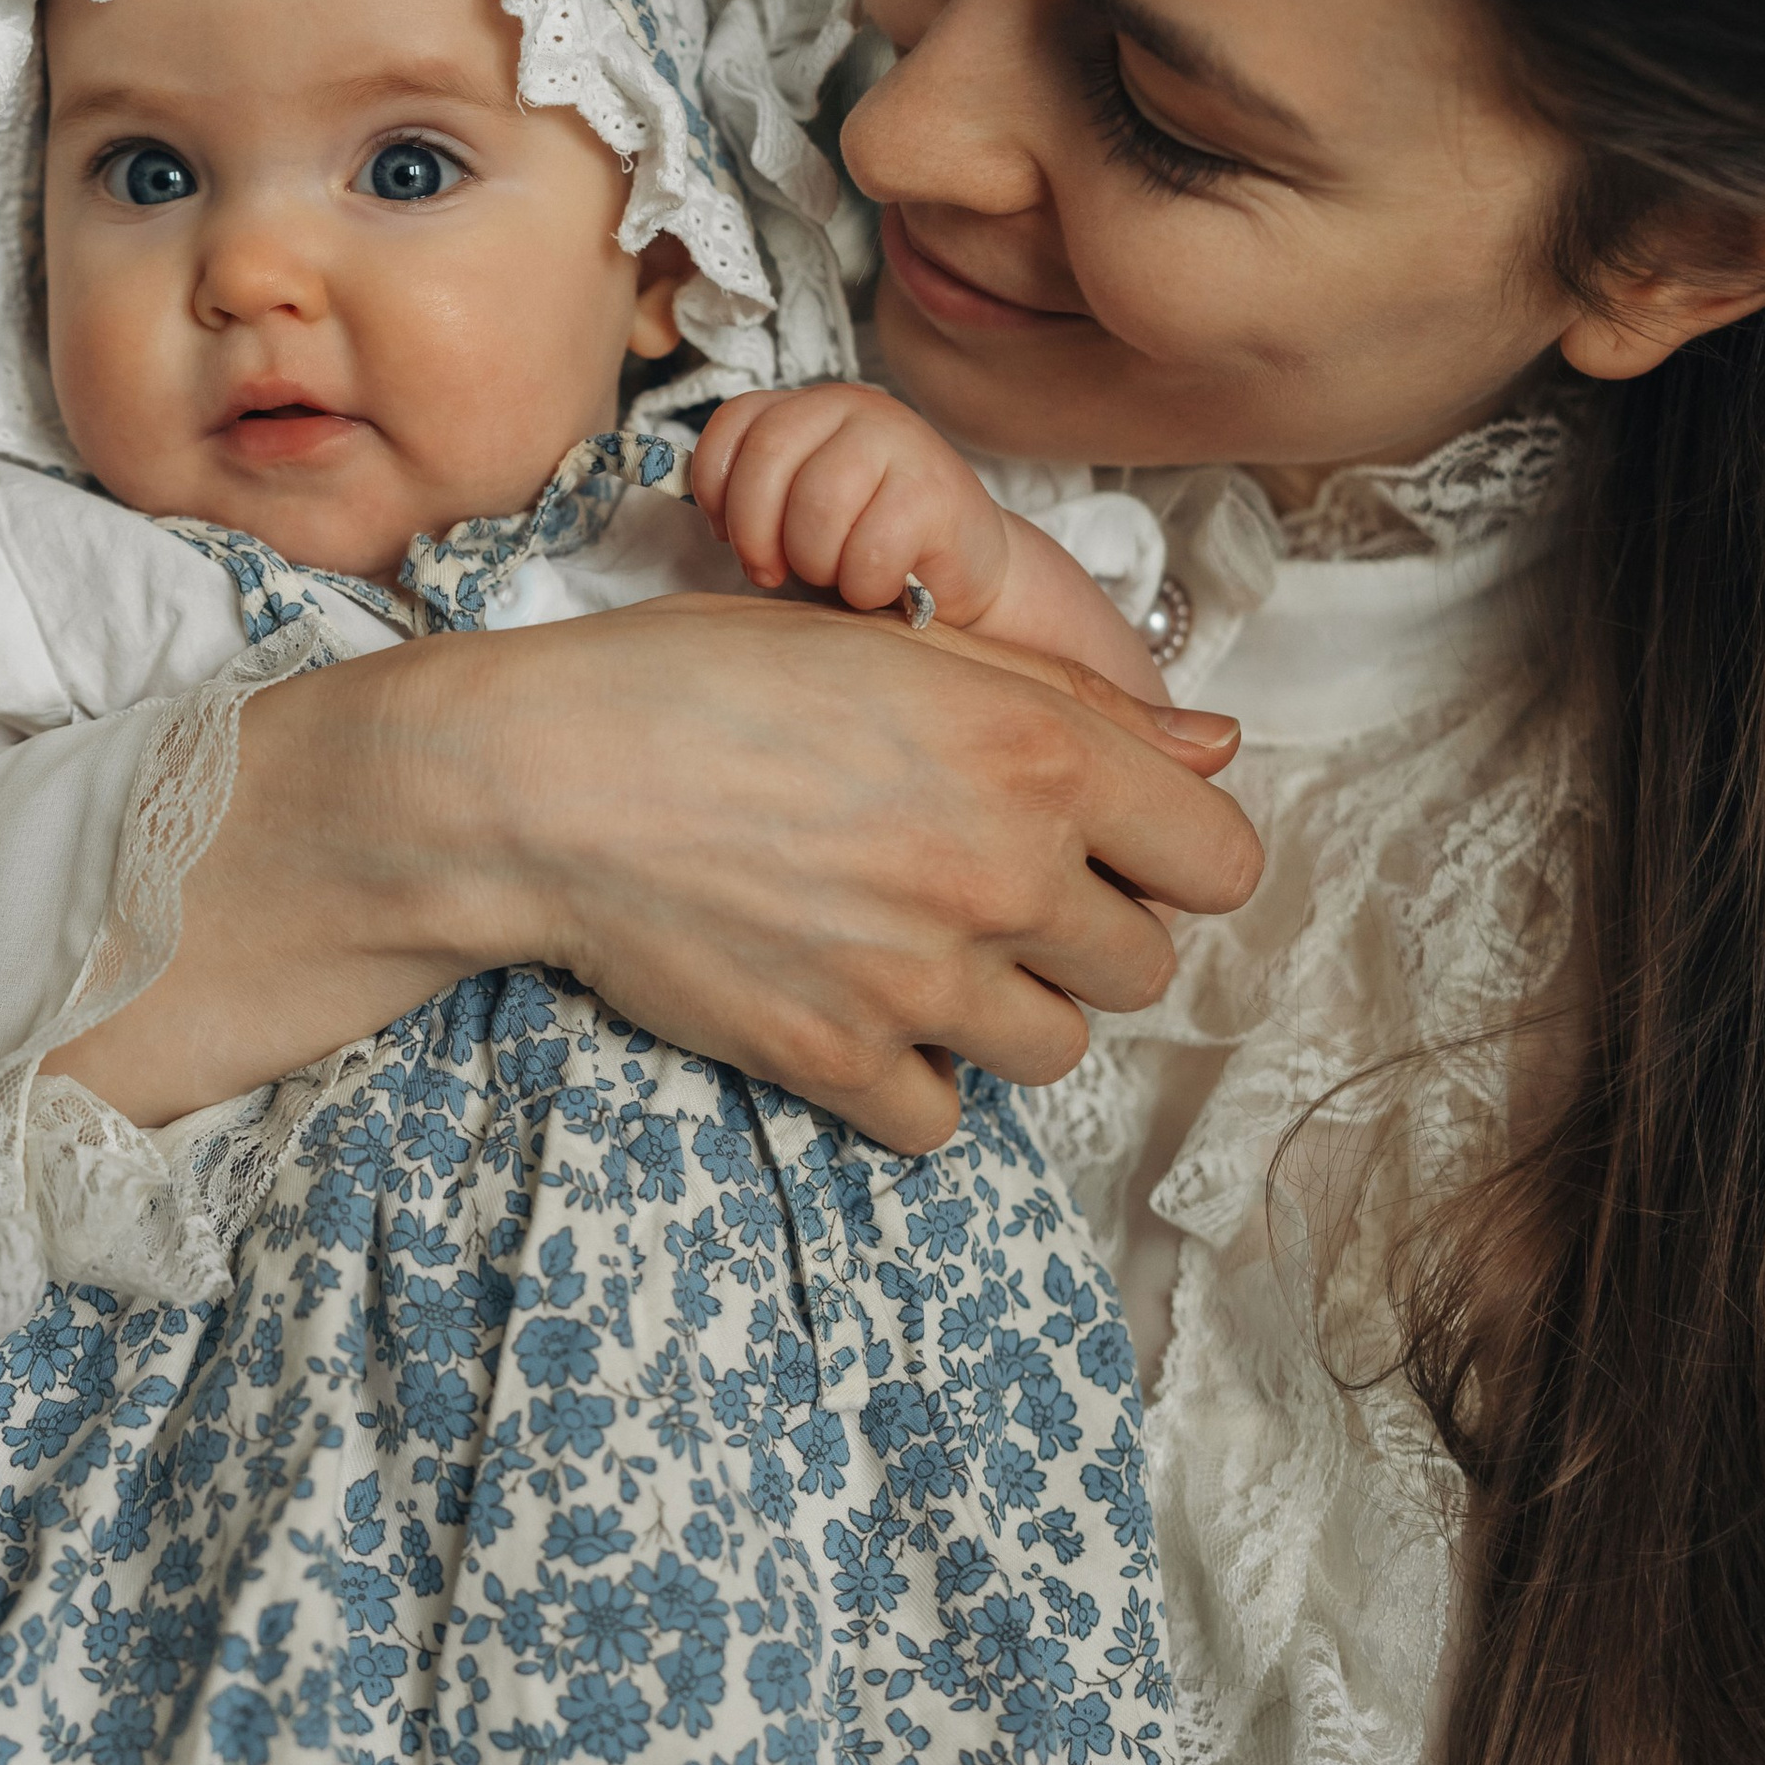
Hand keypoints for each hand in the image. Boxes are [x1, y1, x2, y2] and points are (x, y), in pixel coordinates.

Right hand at [66, 593, 1257, 1148]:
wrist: (543, 779)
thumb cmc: (709, 680)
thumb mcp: (898, 645)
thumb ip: (1073, 703)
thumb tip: (1215, 748)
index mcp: (1035, 755)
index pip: (1221, 861)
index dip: (1169, 853)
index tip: (1109, 844)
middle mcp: (1000, 873)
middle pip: (1143, 968)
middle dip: (1079, 934)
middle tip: (979, 885)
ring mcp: (922, 983)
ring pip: (1053, 1051)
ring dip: (1001, 1010)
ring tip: (907, 943)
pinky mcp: (840, 1063)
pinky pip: (942, 1118)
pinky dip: (906, 1079)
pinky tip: (846, 1003)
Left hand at [692, 383, 1009, 623]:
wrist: (967, 568)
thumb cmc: (869, 544)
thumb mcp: (799, 509)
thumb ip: (757, 497)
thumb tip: (712, 521)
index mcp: (810, 408)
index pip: (735, 422)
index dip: (715, 485)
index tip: (726, 535)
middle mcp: (854, 408)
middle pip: (768, 458)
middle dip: (756, 532)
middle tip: (772, 572)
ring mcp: (900, 442)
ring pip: (818, 503)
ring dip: (815, 561)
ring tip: (836, 573)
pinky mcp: (936, 491)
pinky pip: (871, 548)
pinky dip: (863, 585)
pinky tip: (879, 586)